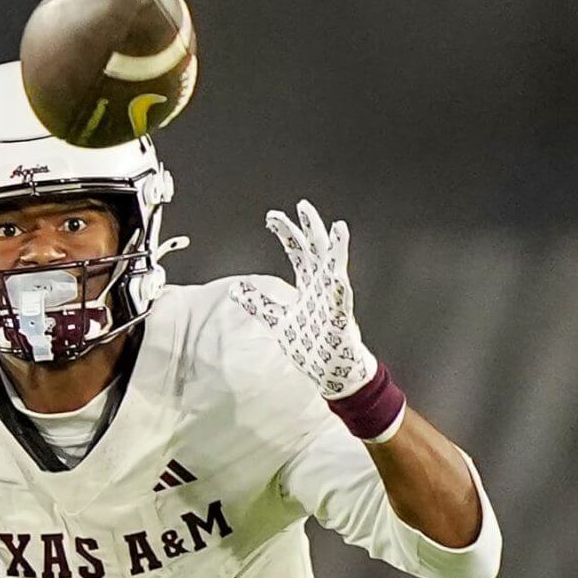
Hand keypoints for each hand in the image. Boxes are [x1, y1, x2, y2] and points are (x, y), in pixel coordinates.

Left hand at [231, 199, 375, 398]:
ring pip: (334, 266)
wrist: (330, 371)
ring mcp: (332, 299)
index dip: (286, 234)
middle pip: (316, 251)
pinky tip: (341, 272)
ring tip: (336, 226)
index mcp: (309, 286)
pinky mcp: (340, 315)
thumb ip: (259, 303)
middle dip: (308, 229)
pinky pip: (341, 292)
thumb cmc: (310, 345)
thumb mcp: (277, 320)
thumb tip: (235, 288)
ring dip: (335, 246)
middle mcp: (321, 287)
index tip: (271, 217)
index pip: (298, 252)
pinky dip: (341, 279)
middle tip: (300, 206)